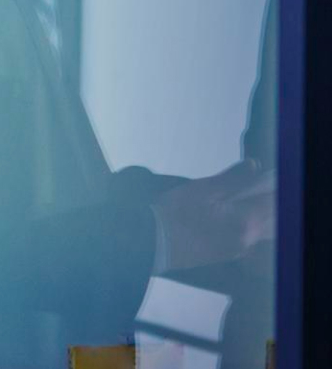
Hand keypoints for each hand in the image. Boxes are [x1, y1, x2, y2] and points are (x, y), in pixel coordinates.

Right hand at [154, 162, 276, 270]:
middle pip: (271, 219)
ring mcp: (236, 251)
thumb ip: (232, 178)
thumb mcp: (202, 190)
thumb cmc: (173, 215)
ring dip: (259, 216)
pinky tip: (232, 217)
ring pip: (260, 232)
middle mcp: (247, 240)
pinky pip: (247, 240)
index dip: (272, 186)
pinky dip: (247, 227)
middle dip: (268, 202)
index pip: (273, 202)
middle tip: (257, 186)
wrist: (149, 244)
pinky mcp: (224, 257)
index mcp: (245, 222)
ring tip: (245, 201)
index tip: (267, 175)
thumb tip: (254, 165)